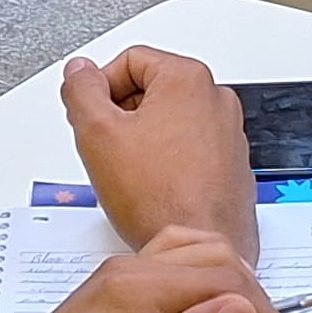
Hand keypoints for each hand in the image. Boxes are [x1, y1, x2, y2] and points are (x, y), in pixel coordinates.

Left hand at [0, 226, 306, 312]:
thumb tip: (241, 312)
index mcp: (128, 292)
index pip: (228, 286)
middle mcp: (126, 272)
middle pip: (224, 267)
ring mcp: (122, 279)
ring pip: (208, 261)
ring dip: (247, 303)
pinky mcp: (120, 296)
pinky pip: (185, 271)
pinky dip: (220, 294)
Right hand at [64, 47, 257, 254]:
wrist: (199, 251)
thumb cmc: (160, 198)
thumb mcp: (97, 133)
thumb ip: (81, 90)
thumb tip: (79, 71)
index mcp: (188, 79)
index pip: (129, 61)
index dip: (100, 89)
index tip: (91, 115)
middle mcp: (216, 101)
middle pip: (152, 90)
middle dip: (123, 117)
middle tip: (108, 148)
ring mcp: (228, 136)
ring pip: (170, 123)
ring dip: (145, 142)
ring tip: (132, 174)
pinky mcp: (231, 167)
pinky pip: (190, 152)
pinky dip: (169, 164)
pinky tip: (154, 189)